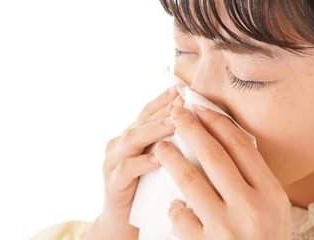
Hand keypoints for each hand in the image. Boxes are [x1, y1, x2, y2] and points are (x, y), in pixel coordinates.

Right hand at [84, 85, 183, 239]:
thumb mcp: (159, 163)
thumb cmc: (146, 191)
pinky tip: (159, 159)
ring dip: (154, 130)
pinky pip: (127, 169)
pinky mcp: (113, 184)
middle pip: (142, 120)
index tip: (183, 87)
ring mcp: (113, 163)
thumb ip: (171, 144)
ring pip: (132, 139)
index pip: (150, 111)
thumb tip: (199, 125)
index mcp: (132, 137)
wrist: (122, 226)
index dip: (165, 98)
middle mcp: (120, 145)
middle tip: (183, 101)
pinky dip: (143, 163)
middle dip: (163, 109)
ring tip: (173, 124)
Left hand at [153, 103, 290, 239]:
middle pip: (214, 157)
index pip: (241, 147)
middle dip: (192, 129)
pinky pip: (181, 216)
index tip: (202, 108)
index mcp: (271, 195)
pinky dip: (176, 207)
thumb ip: (256, 181)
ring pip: (190, 181)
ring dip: (171, 159)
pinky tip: (174, 204)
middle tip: (176, 113)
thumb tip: (230, 141)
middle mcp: (250, 208)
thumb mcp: (275, 212)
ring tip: (160, 146)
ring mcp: (225, 228)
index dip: (219, 123)